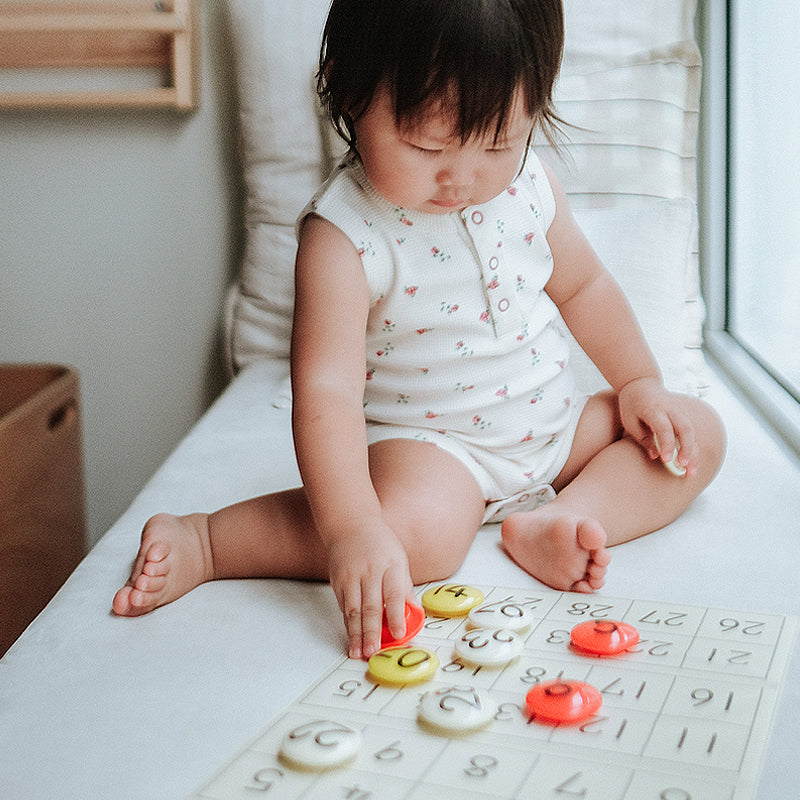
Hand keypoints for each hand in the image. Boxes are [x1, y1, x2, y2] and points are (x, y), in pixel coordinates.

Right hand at [324, 520, 414, 659]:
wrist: (350, 525)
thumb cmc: (379, 544)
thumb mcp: (399, 560)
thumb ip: (404, 587)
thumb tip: (414, 612)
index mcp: (390, 565)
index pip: (393, 594)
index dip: (396, 616)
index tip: (398, 634)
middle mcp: (369, 572)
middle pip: (370, 606)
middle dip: (371, 632)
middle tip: (373, 652)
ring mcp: (350, 577)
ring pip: (352, 610)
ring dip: (356, 634)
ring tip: (358, 652)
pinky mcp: (337, 582)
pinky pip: (343, 607)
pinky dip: (348, 624)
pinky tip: (352, 638)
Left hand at [617, 377, 697, 476]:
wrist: (640, 384)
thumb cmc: (632, 406)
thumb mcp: (630, 421)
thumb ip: (643, 438)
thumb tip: (656, 457)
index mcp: (653, 408)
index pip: (664, 428)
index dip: (667, 445)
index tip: (666, 461)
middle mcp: (670, 408)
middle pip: (685, 429)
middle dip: (687, 450)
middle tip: (685, 469)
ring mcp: (679, 410)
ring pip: (692, 431)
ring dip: (694, 452)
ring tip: (691, 472)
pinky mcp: (683, 415)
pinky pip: (691, 432)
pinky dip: (692, 448)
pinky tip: (691, 463)